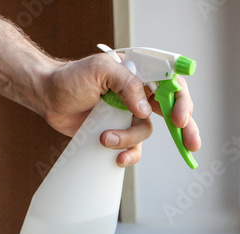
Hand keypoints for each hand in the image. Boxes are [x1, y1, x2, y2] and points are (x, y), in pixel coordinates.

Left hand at [42, 53, 200, 166]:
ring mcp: (129, 115)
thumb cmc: (71, 78)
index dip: (181, 102)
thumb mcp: (100, 70)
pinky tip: (115, 156)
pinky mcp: (119, 133)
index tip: (179, 120)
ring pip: (145, 133)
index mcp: (140, 74)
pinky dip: (127, 154)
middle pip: (172, 111)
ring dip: (128, 140)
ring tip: (106, 138)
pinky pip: (133, 148)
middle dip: (184, 129)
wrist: (49, 98)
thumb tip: (144, 109)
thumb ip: (126, 84)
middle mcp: (139, 95)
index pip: (171, 85)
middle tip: (191, 145)